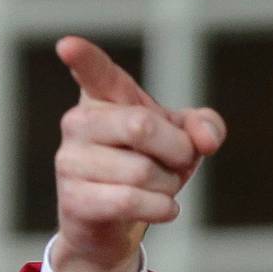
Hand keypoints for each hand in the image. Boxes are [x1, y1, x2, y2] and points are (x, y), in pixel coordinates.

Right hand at [51, 36, 226, 271]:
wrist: (114, 226)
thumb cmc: (148, 168)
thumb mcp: (182, 141)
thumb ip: (204, 126)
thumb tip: (205, 140)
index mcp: (103, 98)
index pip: (95, 72)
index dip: (83, 57)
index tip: (67, 45)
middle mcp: (79, 123)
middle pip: (141, 125)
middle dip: (176, 150)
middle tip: (178, 162)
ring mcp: (71, 161)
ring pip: (141, 170)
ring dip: (168, 186)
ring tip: (160, 189)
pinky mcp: (73, 200)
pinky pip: (130, 201)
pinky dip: (161, 208)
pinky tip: (163, 208)